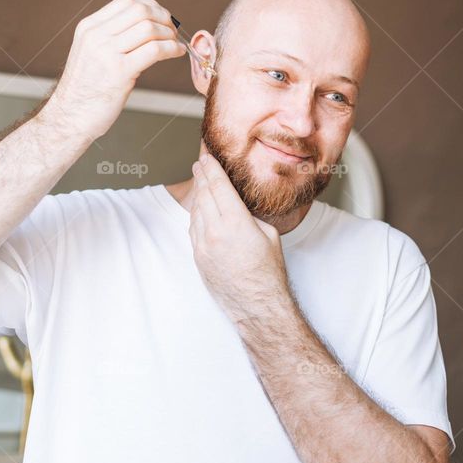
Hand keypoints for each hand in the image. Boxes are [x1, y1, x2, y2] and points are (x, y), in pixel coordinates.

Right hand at [43, 0, 184, 139]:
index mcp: (89, 28)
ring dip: (169, 34)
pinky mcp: (119, 72)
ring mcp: (107, 53)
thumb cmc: (84, 90)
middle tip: (172, 31)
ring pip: (149, 28)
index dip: (151, 6)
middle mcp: (96, 36)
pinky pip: (154, 50)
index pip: (126, 1)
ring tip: (174, 44)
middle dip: (163, 18)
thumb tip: (146, 26)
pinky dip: (172, 49)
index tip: (162, 18)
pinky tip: (176, 53)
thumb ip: (111, 37)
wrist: (69, 117)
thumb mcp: (90, 53)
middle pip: (140, 10)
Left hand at [189, 141, 289, 321]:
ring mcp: (203, 246)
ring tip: (200, 182)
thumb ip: (248, 215)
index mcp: (236, 223)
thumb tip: (236, 204)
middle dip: (202, 177)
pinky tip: (200, 209)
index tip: (206, 157)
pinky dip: (196, 215)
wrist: (256, 305)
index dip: (211, 168)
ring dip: (198, 195)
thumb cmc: (269, 271)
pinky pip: (193, 229)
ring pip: (196, 211)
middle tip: (199, 164)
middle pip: (204, 195)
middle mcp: (215, 232)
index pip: (219, 186)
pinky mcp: (197, 257)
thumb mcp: (268, 234)